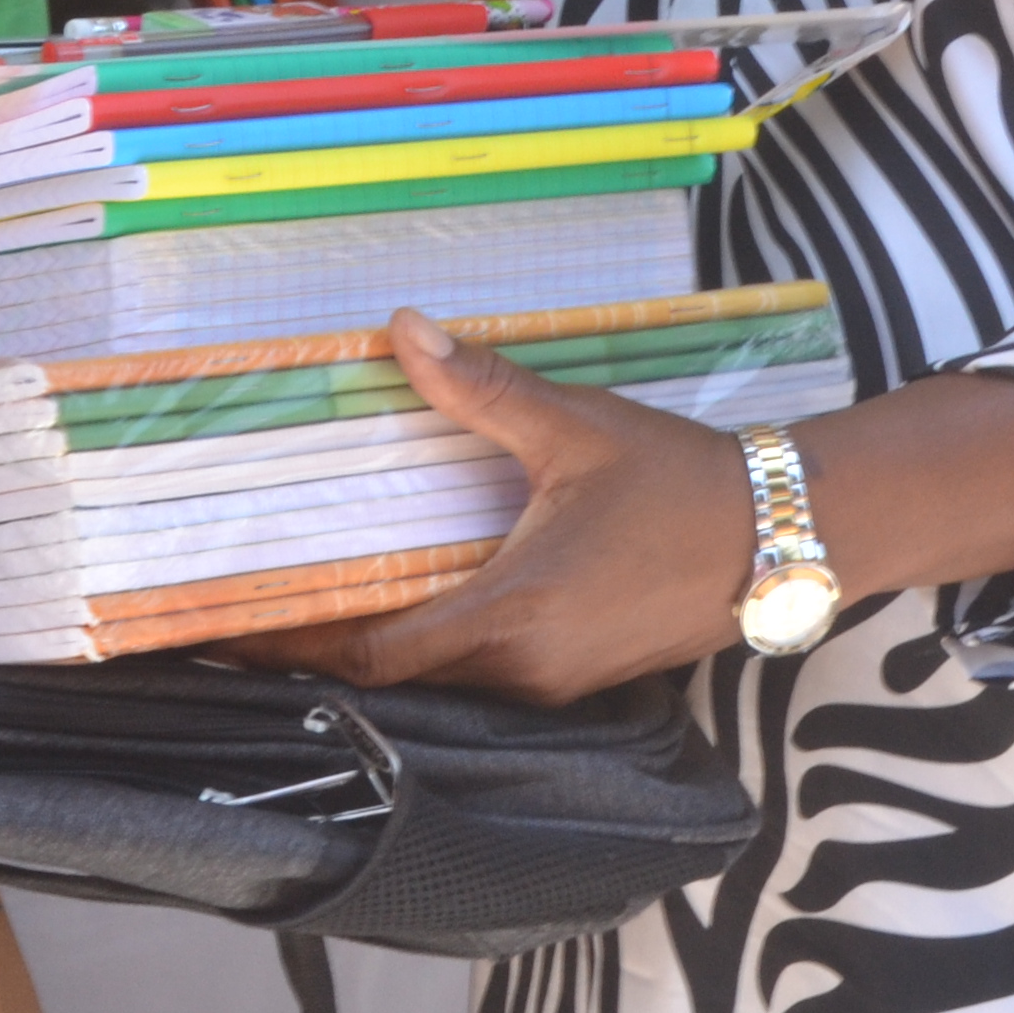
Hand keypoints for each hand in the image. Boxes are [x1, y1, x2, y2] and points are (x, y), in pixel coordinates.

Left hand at [227, 308, 757, 703]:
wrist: (790, 535)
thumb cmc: (681, 481)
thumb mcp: (574, 428)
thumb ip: (481, 389)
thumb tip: (403, 330)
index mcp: (512, 616)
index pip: (371, 657)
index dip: (291, 648)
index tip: (223, 633)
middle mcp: (524, 668)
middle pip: (394, 680)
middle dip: (318, 651)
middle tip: (242, 615)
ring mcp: (556, 682)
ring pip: (441, 682)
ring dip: (379, 650)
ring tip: (308, 608)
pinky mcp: (582, 678)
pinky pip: (486, 675)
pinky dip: (436, 649)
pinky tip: (411, 604)